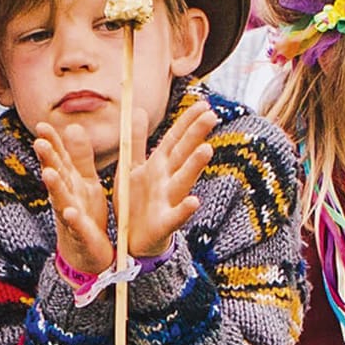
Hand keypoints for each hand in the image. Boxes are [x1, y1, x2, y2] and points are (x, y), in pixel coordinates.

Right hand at [36, 119, 113, 276]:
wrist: (87, 253)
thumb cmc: (85, 213)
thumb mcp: (86, 182)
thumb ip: (80, 157)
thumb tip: (74, 126)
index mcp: (69, 183)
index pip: (60, 159)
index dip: (52, 143)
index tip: (43, 125)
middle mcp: (65, 197)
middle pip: (56, 176)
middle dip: (48, 160)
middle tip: (39, 143)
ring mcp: (70, 216)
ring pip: (61, 199)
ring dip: (54, 187)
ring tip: (48, 174)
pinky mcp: (80, 235)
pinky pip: (76, 227)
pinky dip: (73, 220)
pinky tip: (70, 212)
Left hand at [126, 100, 214, 261]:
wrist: (134, 241)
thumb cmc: (136, 204)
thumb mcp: (132, 167)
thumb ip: (136, 140)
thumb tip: (138, 110)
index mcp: (158, 166)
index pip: (175, 139)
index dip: (187, 121)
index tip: (203, 103)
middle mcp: (167, 180)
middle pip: (182, 154)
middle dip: (196, 136)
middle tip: (211, 116)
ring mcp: (168, 201)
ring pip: (183, 180)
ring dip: (194, 166)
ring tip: (206, 149)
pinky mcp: (165, 223)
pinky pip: (176, 216)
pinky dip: (185, 209)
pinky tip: (195, 201)